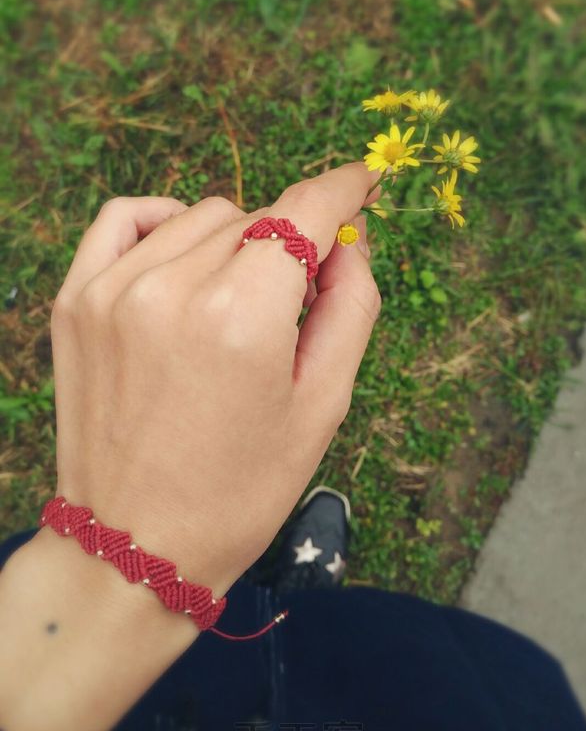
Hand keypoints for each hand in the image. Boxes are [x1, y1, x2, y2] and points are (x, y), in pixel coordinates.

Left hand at [0, 163, 381, 730]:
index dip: (345, 188)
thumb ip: (352, 307)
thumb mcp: (323, 407)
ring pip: (200, 218)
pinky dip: (164, 222)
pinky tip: (183, 259)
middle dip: (288, 247)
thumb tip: (351, 240)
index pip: (304, 211)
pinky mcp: (75, 299)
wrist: (135, 547)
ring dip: (232, 244)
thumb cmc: (241, 489)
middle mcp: (172, 288)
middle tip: (293, 302)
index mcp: (242, 318)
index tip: (365, 183)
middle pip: (257, 218)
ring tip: (235, 303)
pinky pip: (125, 218)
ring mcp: (113, 289)